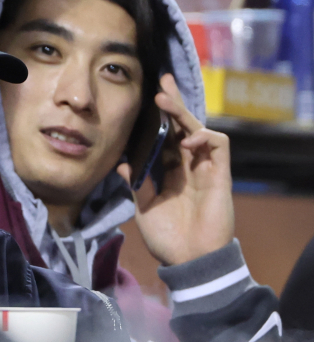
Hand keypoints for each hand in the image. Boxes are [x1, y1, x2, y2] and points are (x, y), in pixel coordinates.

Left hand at [116, 73, 234, 266]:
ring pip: (199, 129)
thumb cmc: (168, 237)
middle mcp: (189, 165)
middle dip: (174, 102)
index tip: (151, 93)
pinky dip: (205, 136)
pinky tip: (188, 138)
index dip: (161, 116)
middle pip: (184, 125)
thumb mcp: (144, 206)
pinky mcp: (220, 175)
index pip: (167, 135)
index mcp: (172, 171)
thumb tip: (121, 163)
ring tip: (165, 99)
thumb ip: (137, 183)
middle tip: (162, 81)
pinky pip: (219, 145)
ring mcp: (206, 169)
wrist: (189, 261)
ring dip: (183, 113)